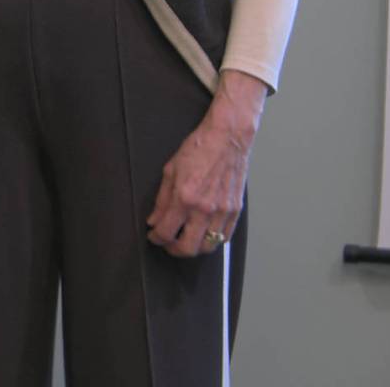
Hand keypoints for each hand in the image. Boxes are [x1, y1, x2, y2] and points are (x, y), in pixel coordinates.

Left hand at [146, 69, 265, 256]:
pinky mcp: (235, 211)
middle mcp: (205, 209)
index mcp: (185, 198)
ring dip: (194, 248)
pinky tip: (203, 234)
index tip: (153, 235)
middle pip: (188, 248)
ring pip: (208, 247)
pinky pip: (224, 238)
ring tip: (185, 240)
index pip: (166, 232)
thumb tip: (154, 221)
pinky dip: (212, 241)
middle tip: (167, 243)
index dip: (156, 238)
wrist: (226, 139)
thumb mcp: (169, 171)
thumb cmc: (198, 150)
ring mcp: (222, 212)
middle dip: (173, 249)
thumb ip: (161, 200)